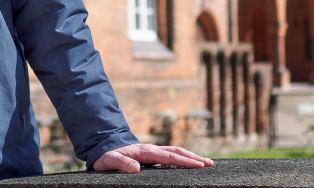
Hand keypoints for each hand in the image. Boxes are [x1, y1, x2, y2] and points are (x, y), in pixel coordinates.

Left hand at [92, 144, 213, 172]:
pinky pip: (171, 154)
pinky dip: (183, 157)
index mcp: (144, 151)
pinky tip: (190, 163)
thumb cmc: (106, 156)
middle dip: (194, 158)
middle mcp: (151, 149)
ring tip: (206, 163)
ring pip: (176, 152)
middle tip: (211, 164)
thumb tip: (135, 169)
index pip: (169, 157)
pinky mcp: (152, 154)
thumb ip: (121, 164)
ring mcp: (153, 150)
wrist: (102, 145)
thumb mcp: (109, 161)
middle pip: (177, 152)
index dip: (184, 161)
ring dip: (191, 156)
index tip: (199, 165)